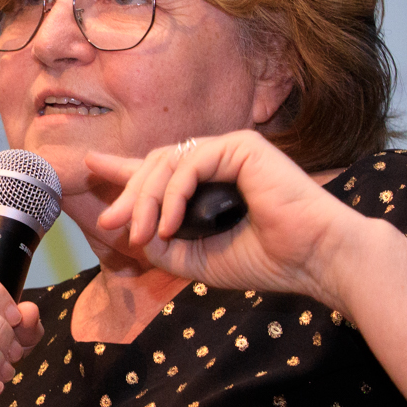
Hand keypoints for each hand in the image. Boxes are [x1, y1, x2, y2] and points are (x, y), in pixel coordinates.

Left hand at [86, 130, 366, 305]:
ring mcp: (230, 149)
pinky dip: (172, 194)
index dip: (124, 169)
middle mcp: (219, 161)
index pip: (160, 170)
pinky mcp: (241, 146)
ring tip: (139, 233)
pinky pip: (189, 164)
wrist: (314, 259)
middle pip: (155, 165)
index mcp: (211, 184)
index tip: (91, 165)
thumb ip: (163, 243)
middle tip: (110, 222)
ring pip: (166, 163)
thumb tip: (128, 228)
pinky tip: (170, 223)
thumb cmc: (267, 260)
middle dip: (128, 193)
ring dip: (145, 199)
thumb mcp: (198, 259)